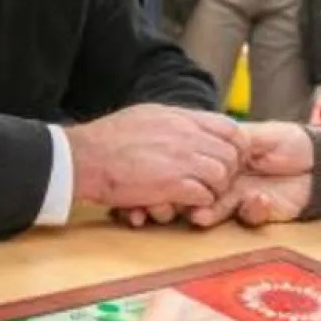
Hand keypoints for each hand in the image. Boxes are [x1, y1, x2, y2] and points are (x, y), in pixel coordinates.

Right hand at [67, 105, 246, 210]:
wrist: (84, 158)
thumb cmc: (108, 140)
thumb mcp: (147, 117)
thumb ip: (174, 122)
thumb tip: (190, 126)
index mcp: (181, 117)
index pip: (231, 129)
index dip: (235, 148)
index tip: (228, 160)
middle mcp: (187, 134)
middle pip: (231, 154)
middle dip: (228, 172)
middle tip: (215, 184)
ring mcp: (182, 158)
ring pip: (222, 176)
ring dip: (214, 190)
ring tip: (199, 195)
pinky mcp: (174, 184)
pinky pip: (205, 196)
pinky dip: (199, 203)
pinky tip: (185, 204)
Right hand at [183, 122, 313, 228]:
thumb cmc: (292, 142)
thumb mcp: (261, 133)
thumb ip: (236, 137)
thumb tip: (210, 140)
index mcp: (227, 157)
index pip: (201, 165)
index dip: (189, 170)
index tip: (177, 173)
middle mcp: (230, 179)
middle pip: (202, 189)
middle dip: (190, 199)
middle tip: (179, 205)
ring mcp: (242, 196)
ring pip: (218, 208)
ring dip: (209, 212)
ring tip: (201, 215)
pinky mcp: (260, 210)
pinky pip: (249, 216)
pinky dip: (251, 210)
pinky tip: (259, 200)